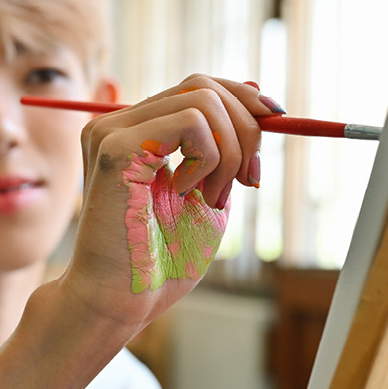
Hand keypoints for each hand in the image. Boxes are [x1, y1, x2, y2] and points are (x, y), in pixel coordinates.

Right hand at [63, 74, 276, 328]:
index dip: (243, 99)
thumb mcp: (208, 194)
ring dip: (228, 152)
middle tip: (250, 180)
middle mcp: (119, 124)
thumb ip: (226, 151)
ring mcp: (112, 131)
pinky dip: (209, 159)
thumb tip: (261, 98)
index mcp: (138, 134)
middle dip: (246, 127)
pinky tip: (188, 193)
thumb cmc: (161, 261)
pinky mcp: (116, 146)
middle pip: (202, 86)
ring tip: (211, 197)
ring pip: (202, 100)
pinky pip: (190, 123)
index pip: (197, 89)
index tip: (275, 123)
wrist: (121, 302)